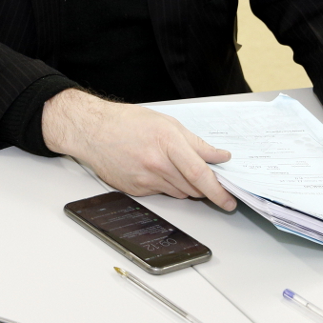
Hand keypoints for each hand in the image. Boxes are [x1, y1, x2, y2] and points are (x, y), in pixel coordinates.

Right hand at [42, 89, 236, 209]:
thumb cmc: (127, 122)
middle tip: (206, 179)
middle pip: (192, 188)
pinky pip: (161, 194)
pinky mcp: (136, 190)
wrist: (92, 131)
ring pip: (179, 193)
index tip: (229, 200)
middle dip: (204, 187)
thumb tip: (219, 156)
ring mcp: (145, 180)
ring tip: (172, 167)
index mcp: (167, 142)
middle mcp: (157, 163)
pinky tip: (154, 169)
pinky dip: (165, 186)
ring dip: (185, 186)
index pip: (199, 173)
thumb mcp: (166, 123)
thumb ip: (196, 143)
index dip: (218, 190)